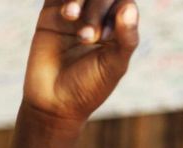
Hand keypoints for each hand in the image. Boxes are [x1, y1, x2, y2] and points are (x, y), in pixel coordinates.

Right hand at [23, 1, 139, 124]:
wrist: (53, 102)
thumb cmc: (88, 88)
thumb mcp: (113, 66)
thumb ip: (126, 38)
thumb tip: (130, 7)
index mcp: (118, 28)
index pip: (123, 1)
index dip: (115, 10)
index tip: (103, 37)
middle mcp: (98, 17)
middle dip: (96, 9)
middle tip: (85, 37)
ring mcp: (75, 13)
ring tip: (71, 16)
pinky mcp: (52, 12)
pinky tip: (66, 12)